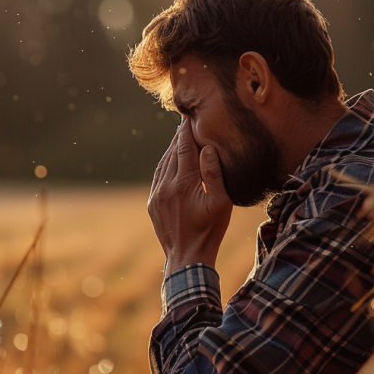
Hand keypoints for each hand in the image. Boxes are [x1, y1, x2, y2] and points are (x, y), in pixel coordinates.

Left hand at [147, 121, 232, 274]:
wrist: (187, 257)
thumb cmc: (210, 231)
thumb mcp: (220, 203)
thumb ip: (214, 174)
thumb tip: (207, 148)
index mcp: (184, 183)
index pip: (184, 148)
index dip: (187, 131)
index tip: (190, 115)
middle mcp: (166, 186)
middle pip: (172, 153)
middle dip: (179, 136)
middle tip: (186, 121)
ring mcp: (157, 194)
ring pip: (164, 164)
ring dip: (172, 149)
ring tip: (180, 137)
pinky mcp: (153, 203)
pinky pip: (158, 177)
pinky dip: (166, 164)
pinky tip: (172, 160)